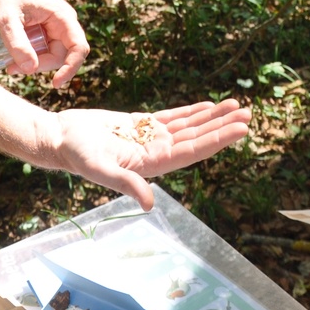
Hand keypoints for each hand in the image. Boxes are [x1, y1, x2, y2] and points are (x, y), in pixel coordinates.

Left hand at [0, 0, 88, 86]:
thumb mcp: (7, 19)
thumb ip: (17, 43)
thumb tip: (31, 69)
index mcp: (63, 17)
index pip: (79, 47)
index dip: (71, 67)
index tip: (55, 83)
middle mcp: (65, 24)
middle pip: (63, 56)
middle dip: (41, 66)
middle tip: (13, 68)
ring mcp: (58, 28)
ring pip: (53, 56)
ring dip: (34, 64)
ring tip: (10, 64)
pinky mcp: (49, 33)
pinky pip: (45, 52)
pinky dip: (31, 58)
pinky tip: (14, 58)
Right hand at [54, 100, 252, 209]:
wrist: (59, 139)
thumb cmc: (76, 154)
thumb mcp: (100, 169)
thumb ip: (126, 184)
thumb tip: (149, 203)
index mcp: (152, 165)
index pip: (193, 152)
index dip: (218, 140)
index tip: (240, 129)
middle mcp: (156, 153)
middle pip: (197, 138)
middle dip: (223, 127)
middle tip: (249, 114)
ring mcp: (150, 138)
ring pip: (189, 126)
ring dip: (213, 116)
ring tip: (237, 105)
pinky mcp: (141, 124)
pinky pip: (173, 117)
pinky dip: (192, 111)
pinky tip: (209, 105)